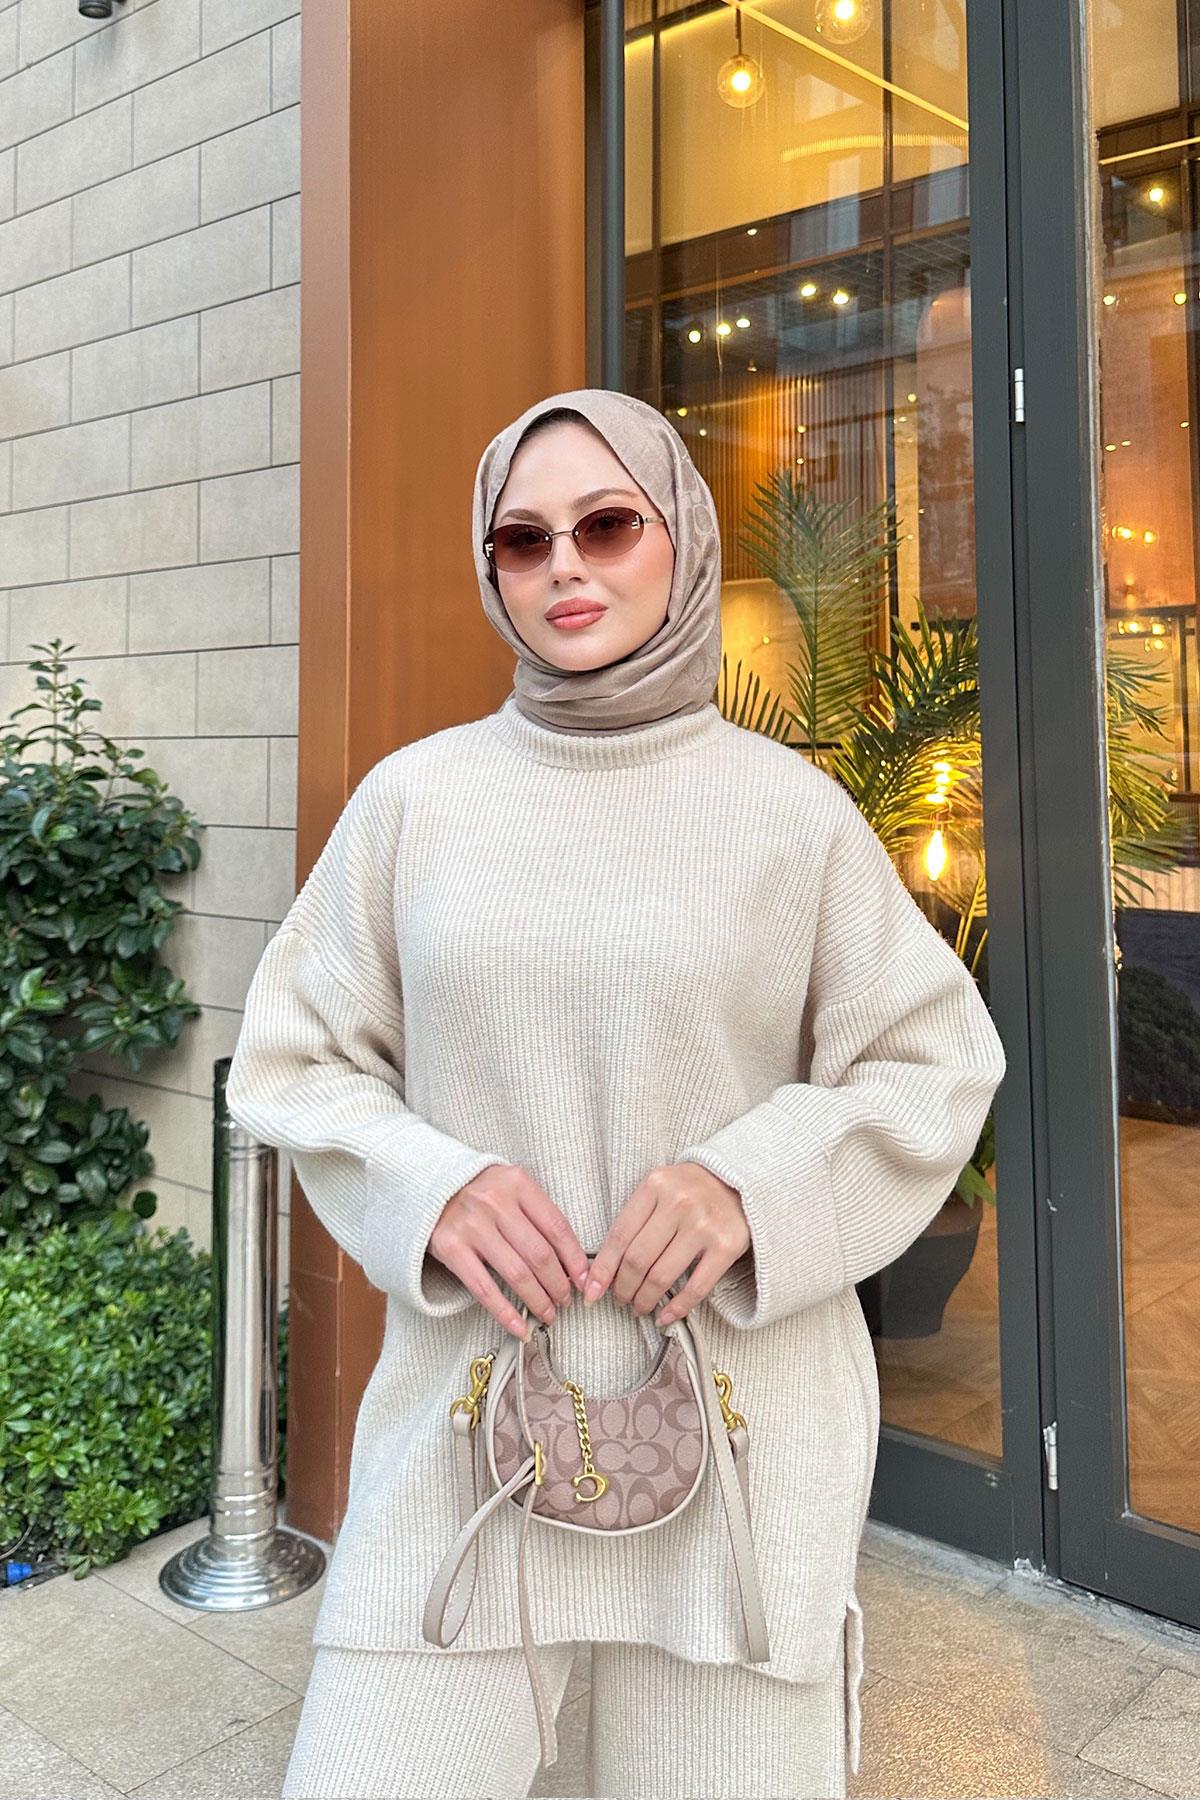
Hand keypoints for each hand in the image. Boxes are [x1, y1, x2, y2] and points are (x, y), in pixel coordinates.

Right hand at [428, 1164, 590, 1339]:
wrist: (426, 1185)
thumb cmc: (478, 1191)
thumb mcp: (510, 1188)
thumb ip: (537, 1214)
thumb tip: (572, 1262)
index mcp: (517, 1183)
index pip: (557, 1227)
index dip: (575, 1259)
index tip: (585, 1281)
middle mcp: (495, 1202)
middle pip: (540, 1255)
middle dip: (559, 1285)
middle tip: (566, 1301)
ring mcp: (472, 1226)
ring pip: (517, 1274)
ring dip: (538, 1300)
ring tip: (549, 1314)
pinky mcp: (450, 1248)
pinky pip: (484, 1288)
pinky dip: (505, 1313)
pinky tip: (520, 1327)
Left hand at [582, 1162, 749, 1326]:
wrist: (740, 1183)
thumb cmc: (690, 1190)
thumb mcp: (659, 1190)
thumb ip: (634, 1220)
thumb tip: (603, 1269)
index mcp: (655, 1185)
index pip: (619, 1236)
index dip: (602, 1269)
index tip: (590, 1293)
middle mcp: (679, 1203)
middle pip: (637, 1259)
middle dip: (622, 1288)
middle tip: (620, 1300)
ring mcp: (704, 1225)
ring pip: (662, 1276)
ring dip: (645, 1300)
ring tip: (639, 1307)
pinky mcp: (727, 1246)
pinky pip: (696, 1287)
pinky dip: (677, 1308)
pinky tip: (665, 1317)